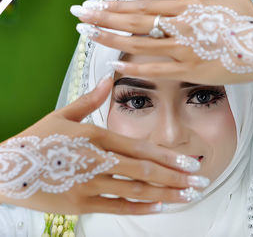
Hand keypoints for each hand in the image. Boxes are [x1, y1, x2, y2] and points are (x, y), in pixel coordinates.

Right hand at [0, 75, 206, 214]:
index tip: (190, 163)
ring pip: (135, 191)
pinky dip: (140, 208)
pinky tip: (159, 208)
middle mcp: (97, 160)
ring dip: (165, 194)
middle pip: (145, 171)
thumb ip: (91, 99)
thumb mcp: (63, 115)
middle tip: (199, 182)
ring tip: (187, 196)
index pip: (141, 148)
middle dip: (176, 178)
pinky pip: (116, 206)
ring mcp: (89, 184)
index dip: (169, 157)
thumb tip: (109, 79)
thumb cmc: (36, 141)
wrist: (5, 169)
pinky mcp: (81, 204)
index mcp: (96, 137)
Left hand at [71, 0, 252, 92]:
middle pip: (136, 22)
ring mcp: (185, 50)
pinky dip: (137, 67)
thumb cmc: (252, 24)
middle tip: (81, 17)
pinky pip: (158, 69)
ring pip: (141, 44)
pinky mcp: (191, 71)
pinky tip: (117, 66)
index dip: (119, 6)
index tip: (98, 5)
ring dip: (113, 40)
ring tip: (90, 36)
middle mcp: (182, 27)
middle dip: (105, 19)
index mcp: (191, 7)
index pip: (146, 6)